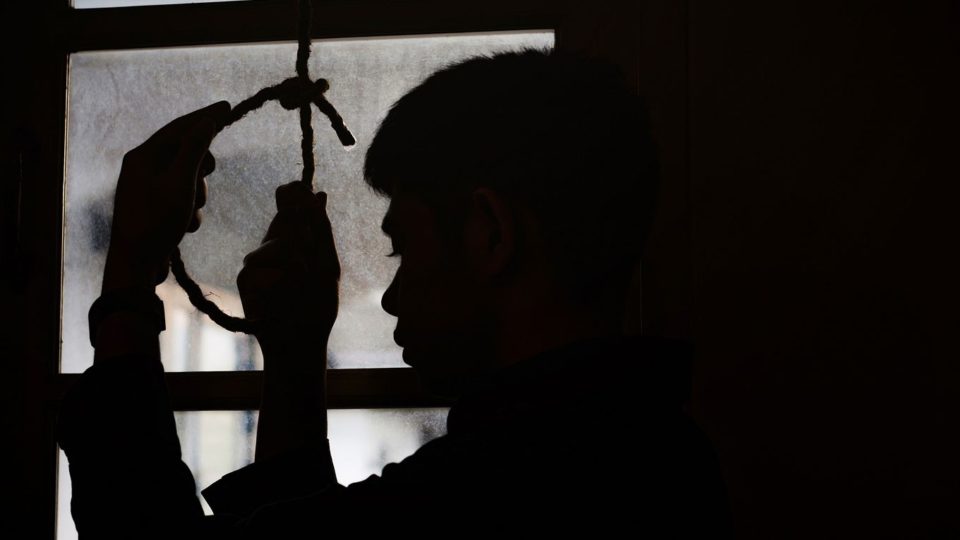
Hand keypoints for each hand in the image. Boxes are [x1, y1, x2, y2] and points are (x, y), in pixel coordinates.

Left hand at [103, 101, 230, 291]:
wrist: (135, 265)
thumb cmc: (156, 221)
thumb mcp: (181, 182)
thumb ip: (195, 149)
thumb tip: (207, 121)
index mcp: (143, 156)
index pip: (179, 127)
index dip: (205, 117)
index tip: (228, 107)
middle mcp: (142, 167)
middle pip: (184, 151)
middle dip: (201, 165)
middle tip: (209, 173)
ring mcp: (147, 187)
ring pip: (186, 177)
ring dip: (197, 193)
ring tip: (191, 212)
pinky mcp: (154, 207)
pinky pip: (180, 197)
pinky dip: (189, 208)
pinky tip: (185, 226)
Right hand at [238, 182, 340, 344]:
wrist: (301, 342)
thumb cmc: (317, 306)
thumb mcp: (327, 266)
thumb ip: (321, 231)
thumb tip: (319, 193)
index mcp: (297, 240)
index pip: (293, 206)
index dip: (295, 195)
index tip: (298, 189)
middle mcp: (275, 246)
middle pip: (286, 219)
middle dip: (304, 232)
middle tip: (313, 254)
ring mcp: (258, 261)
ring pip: (275, 242)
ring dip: (295, 260)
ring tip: (303, 281)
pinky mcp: (246, 278)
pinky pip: (259, 265)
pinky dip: (277, 278)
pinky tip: (282, 292)